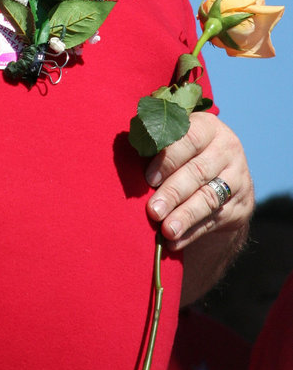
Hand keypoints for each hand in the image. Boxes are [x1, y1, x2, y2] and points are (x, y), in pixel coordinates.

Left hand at [144, 111, 253, 301]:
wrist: (223, 174)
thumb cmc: (184, 153)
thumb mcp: (177, 140)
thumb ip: (158, 145)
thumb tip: (129, 157)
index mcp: (208, 127)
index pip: (189, 139)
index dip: (168, 160)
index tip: (148, 179)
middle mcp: (227, 149)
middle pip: (198, 172)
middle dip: (173, 193)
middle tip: (153, 211)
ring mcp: (238, 178)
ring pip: (209, 199)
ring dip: (185, 217)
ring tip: (166, 231)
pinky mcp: (240, 205)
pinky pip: (214, 221)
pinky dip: (192, 233)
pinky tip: (175, 242)